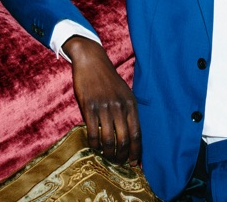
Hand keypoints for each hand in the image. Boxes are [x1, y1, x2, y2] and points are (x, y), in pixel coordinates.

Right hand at [63, 36, 140, 164]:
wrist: (92, 62)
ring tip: (107, 158)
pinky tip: (94, 147)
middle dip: (122, 156)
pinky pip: (93, 132)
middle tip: (119, 163)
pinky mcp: (89, 107)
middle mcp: (119, 107)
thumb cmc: (108, 80)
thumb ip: (126, 112)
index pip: (137, 133)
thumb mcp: (124, 93)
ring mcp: (104, 107)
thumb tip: (129, 136)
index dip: (136, 151)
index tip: (134, 163)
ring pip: (109, 139)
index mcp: (130, 104)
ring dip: (108, 153)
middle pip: (124, 139)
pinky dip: (94, 144)